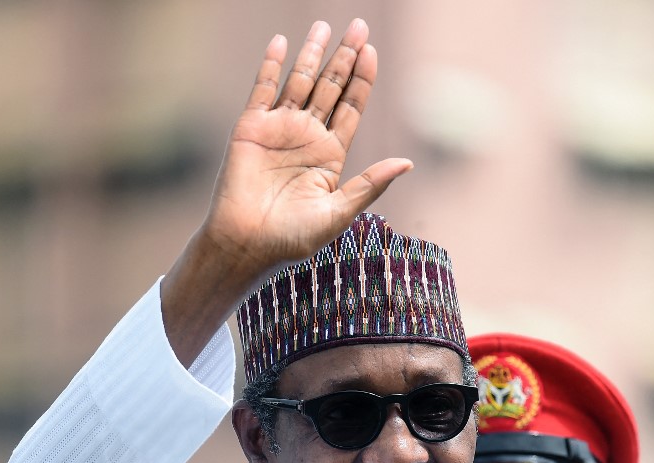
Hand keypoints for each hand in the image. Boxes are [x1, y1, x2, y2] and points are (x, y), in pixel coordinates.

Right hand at [203, 18, 411, 267]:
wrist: (246, 244)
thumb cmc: (292, 239)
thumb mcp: (339, 212)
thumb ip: (370, 184)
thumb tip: (407, 163)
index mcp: (330, 155)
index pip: (351, 108)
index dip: (361, 80)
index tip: (371, 52)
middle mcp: (307, 137)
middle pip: (330, 88)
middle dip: (344, 58)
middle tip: (359, 26)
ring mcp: (279, 130)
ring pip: (299, 82)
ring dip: (313, 54)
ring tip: (325, 25)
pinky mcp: (251, 128)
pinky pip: (262, 89)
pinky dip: (271, 65)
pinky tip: (282, 42)